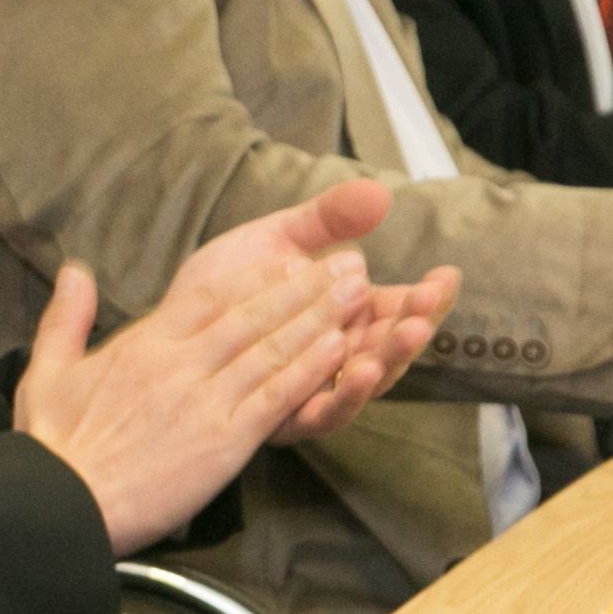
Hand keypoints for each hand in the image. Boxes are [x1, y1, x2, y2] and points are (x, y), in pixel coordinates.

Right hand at [12, 182, 453, 553]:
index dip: (255, 276)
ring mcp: (206, 400)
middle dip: (304, 287)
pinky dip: (310, 369)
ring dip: (320, 318)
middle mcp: (182, 363)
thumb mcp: (46, 369)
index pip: (208, 296)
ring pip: (273, 349)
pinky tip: (340, 350)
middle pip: (253, 314)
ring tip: (359, 294)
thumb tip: (75, 269)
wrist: (60, 504)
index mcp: (145, 343)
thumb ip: (66, 317)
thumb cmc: (51, 443)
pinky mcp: (224, 440)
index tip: (287, 257)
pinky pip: (275, 396)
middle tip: (347, 264)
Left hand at [232, 179, 456, 445]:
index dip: (426, 295)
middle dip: (413, 327)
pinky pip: (320, 414)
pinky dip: (343, 393)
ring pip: (363, 384)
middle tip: (429, 306)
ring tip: (406, 334)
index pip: (396, 308)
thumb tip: (380, 194)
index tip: (446, 275)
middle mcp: (334, 357)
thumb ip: (328, 219)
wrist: (165, 321)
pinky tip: (356, 366)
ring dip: (389, 359)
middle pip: (388, 349)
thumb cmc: (225, 282)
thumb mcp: (280, 239)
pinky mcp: (280, 419)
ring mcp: (311, 390)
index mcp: (342, 316)